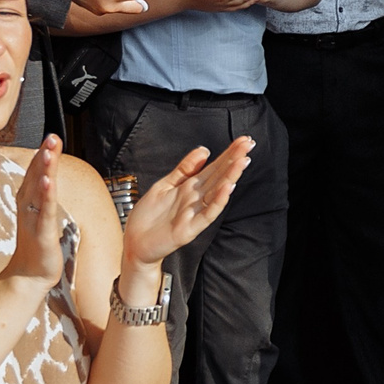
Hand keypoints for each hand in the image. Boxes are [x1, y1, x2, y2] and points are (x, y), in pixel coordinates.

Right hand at [0, 135, 66, 288]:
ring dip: (44, 169)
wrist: (29, 276)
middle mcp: (28, 206)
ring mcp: (34, 218)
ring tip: (49, 152)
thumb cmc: (36, 245)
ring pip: (40, 190)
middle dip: (44, 155)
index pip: (35, 173)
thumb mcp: (40, 214)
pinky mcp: (42, 232)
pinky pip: (44, 210)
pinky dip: (46, 195)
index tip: (51, 137)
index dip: (43, 154)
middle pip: (36, 176)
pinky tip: (49, 181)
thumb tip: (47, 178)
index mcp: (28, 200)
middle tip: (52, 136)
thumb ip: (42, 196)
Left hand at [123, 137, 253, 265]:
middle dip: (234, 160)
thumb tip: (203, 150)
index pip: (214, 167)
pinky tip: (226, 187)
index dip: (228, 153)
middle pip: (218, 176)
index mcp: (190, 187)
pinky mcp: (189, 229)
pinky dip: (218, 201)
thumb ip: (185, 168)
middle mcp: (196, 199)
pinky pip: (207, 214)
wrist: (134, 243)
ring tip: (242, 161)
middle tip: (249, 144)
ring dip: (230, 177)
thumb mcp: (165, 184)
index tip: (243, 140)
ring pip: (216, 192)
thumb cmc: (149, 217)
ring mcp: (194, 213)